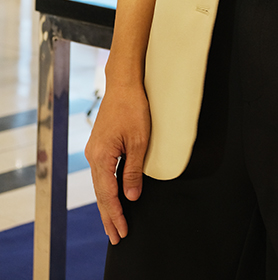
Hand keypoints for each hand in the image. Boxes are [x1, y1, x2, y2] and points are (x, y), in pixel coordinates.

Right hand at [85, 83, 150, 244]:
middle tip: (116, 238)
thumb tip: (131, 197)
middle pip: (100, 194)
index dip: (116, 215)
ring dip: (107, 206)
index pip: (108, 195)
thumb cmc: (134, 108)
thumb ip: (133, 171)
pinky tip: (111, 197)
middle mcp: (93, 156)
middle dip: (109, 217)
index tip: (122, 231)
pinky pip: (102, 174)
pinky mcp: (99, 145)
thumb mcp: (139, 142)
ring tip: (113, 224)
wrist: (123, 84)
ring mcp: (94, 151)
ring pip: (100, 185)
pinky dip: (106, 190)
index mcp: (101, 157)